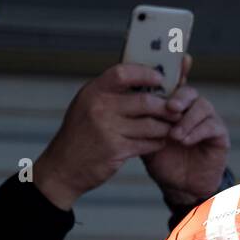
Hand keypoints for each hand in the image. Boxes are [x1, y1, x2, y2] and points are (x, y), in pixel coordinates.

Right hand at [33, 63, 174, 210]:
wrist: (63, 167)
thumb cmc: (79, 134)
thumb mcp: (86, 105)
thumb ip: (109, 93)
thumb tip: (142, 80)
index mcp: (93, 91)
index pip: (123, 73)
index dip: (145, 73)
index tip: (160, 78)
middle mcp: (100, 108)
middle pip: (145, 101)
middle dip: (165, 106)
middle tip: (176, 108)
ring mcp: (108, 129)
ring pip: (150, 124)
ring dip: (164, 126)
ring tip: (170, 126)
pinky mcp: (116, 150)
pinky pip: (147, 143)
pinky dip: (157, 142)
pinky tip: (159, 141)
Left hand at [142, 56, 230, 209]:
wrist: (178, 187)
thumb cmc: (162, 161)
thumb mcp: (146, 138)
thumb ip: (141, 120)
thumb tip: (127, 100)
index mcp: (175, 106)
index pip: (176, 82)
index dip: (178, 69)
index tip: (180, 58)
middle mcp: (192, 109)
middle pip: (190, 91)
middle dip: (179, 96)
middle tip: (170, 107)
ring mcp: (208, 120)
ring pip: (202, 106)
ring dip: (187, 119)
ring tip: (174, 135)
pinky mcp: (219, 135)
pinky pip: (212, 126)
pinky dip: (197, 131)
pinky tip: (184, 140)